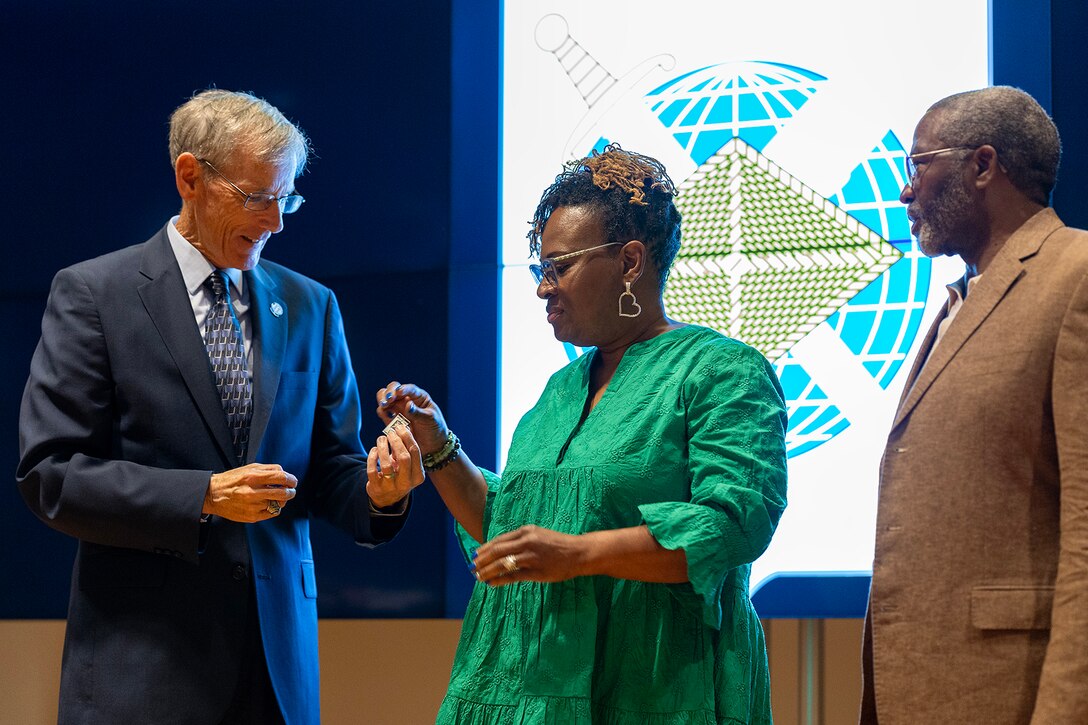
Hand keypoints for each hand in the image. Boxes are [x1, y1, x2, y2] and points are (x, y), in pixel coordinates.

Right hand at [203, 463, 297, 522]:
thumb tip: (284, 473)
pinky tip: (268, 504)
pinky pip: (271, 513)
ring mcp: (252, 506)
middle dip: (291, 491)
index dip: (291, 479)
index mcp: (252, 477)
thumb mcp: (249, 468)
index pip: (281, 477)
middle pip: (283, 493)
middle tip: (291, 490)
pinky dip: (273, 508)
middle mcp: (252, 492)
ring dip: (282, 500)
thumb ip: (268, 469)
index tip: (293, 481)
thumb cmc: (232, 480)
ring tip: (277, 497)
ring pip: (278, 504)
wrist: (213, 495)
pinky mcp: (251, 517)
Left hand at [366, 419, 425, 508]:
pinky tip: (374, 450)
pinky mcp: (377, 488)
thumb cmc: (399, 474)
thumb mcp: (406, 465)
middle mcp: (406, 483)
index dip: (407, 437)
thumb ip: (405, 450)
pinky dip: (372, 456)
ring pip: (386, 464)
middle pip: (404, 457)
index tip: (400, 427)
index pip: (415, 452)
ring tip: (381, 439)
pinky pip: (372, 470)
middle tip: (390, 433)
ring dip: (383, 447)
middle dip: (396, 441)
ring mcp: (391, 487)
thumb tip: (401, 428)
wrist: (387, 497)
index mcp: (418, 475)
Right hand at [375, 381, 447, 454]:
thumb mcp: (430, 419)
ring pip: (385, 399)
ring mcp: (398, 410)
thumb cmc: (435, 429)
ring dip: (382, 400)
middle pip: (393, 389)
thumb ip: (418, 413)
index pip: (410, 389)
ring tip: (384, 406)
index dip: (403, 389)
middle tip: (388, 400)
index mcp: (419, 397)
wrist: (432, 445)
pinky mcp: (392, 420)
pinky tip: (385, 415)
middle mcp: (406, 400)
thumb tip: (407, 404)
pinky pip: (383, 413)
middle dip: (389, 392)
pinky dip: (382, 412)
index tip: (398, 392)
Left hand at [472, 525, 587, 585]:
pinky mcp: (537, 572)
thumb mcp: (538, 535)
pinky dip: (500, 580)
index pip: (499, 540)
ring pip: (502, 564)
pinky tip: (492, 583)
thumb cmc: (558, 544)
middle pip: (497, 551)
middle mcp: (527, 542)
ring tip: (479, 577)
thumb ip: (520, 540)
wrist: (579, 552)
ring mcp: (532, 557)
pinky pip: (513, 576)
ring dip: (487, 571)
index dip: (484, 548)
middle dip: (481, 560)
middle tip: (472, 567)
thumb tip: (500, 549)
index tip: (474, 555)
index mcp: (526, 531)